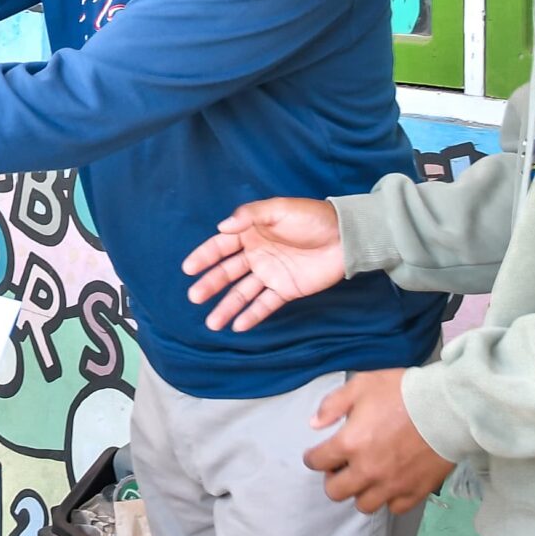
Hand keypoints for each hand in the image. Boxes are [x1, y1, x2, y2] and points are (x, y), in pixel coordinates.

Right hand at [183, 198, 345, 330]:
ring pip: (242, 292)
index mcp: (251, 233)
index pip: (221, 246)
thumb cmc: (312, 218)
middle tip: (194, 297)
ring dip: (227, 306)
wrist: (345, 237)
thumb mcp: (279, 209)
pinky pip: (265, 304)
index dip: (204, 257)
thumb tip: (221, 227)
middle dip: (210, 284)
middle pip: (228, 272)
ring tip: (212, 323)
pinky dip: (252, 315)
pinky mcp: (286, 289)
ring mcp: (270, 274)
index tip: (188, 269)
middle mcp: (256, 255)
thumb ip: (250, 215)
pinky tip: (238, 326)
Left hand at [302, 369, 452, 514]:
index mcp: (350, 444)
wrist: (448, 407)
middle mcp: (367, 470)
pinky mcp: (415, 492)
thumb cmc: (402, 392)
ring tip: (368, 476)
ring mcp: (392, 485)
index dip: (314, 456)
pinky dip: (390, 499)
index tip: (320, 453)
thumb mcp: (362, 385)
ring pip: (363, 505)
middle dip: (334, 478)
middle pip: (335, 492)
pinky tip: (392, 483)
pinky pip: (394, 508)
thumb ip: (333, 405)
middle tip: (344, 466)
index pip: (316, 462)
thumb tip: (314, 424)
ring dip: (361, 492)